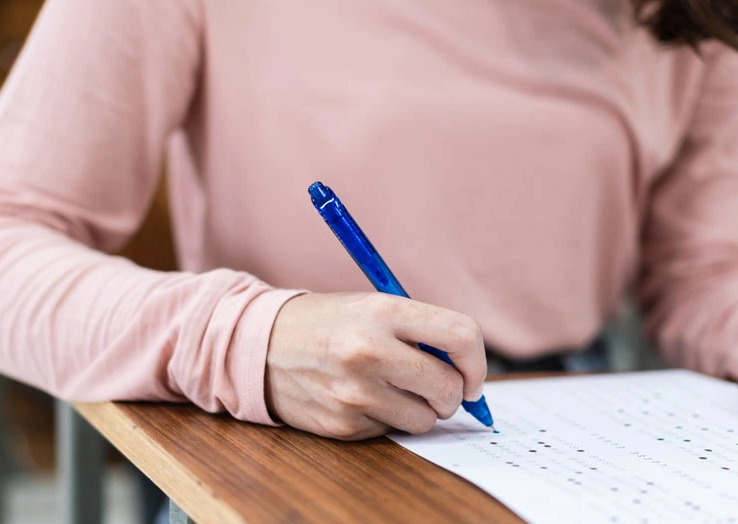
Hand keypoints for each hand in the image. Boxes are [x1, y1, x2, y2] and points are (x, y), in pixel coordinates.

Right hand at [265, 292, 486, 439]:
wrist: (261, 345)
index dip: (476, 362)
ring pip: (425, 419)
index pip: (461, 336)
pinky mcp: (344, 424)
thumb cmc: (328, 324)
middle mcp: (370, 351)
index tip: (471, 374)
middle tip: (435, 387)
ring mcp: (356, 392)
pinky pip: (391, 431)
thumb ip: (421, 332)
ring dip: (418, 410)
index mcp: (384, 312)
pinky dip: (386, 419)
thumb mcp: (372, 307)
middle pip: (448, 388)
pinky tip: (361, 398)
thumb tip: (468, 375)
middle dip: (451, 394)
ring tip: (391, 388)